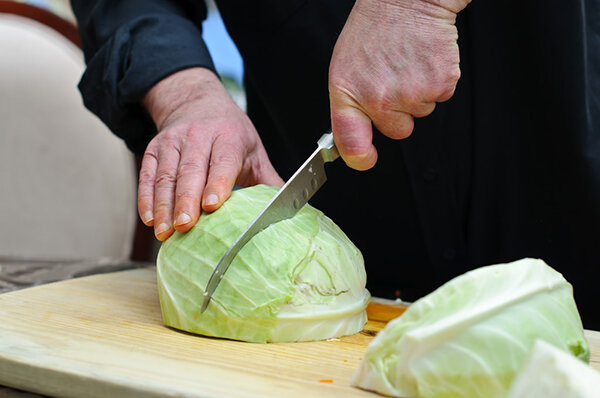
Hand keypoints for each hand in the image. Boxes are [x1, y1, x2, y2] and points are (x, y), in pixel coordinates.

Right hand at [139, 68, 283, 240]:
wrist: (198, 104)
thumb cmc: (231, 136)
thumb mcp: (255, 152)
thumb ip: (269, 182)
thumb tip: (291, 213)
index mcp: (229, 137)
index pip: (223, 161)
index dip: (217, 183)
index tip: (212, 206)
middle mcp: (199, 136)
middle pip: (191, 171)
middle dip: (186, 200)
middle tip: (185, 227)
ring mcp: (173, 141)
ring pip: (166, 175)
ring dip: (163, 205)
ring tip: (164, 233)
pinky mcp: (154, 148)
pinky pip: (147, 174)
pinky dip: (146, 198)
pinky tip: (149, 218)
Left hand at [328, 0, 469, 169]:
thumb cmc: (376, 28)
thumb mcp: (345, 66)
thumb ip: (351, 104)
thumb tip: (356, 136)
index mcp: (348, 93)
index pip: (350, 142)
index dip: (359, 157)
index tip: (366, 159)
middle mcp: (378, 98)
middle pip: (398, 130)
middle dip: (399, 112)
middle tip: (394, 78)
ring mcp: (410, 94)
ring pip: (421, 112)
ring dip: (417, 92)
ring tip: (407, 62)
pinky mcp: (440, 84)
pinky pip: (441, 97)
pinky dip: (436, 81)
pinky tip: (423, 59)